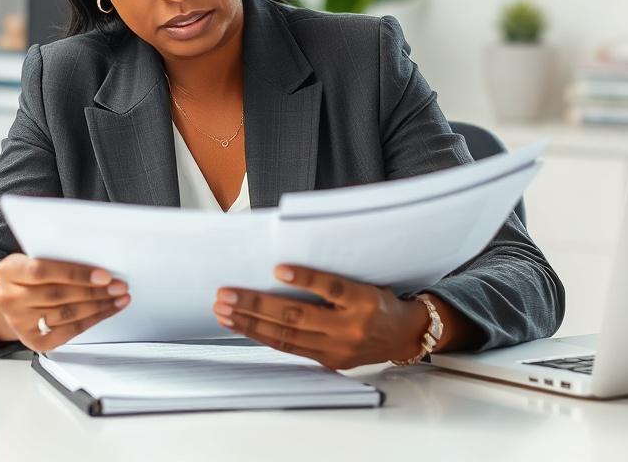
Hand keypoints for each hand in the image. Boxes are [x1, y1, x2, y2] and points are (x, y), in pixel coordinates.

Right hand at [0, 254, 129, 351]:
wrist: (11, 301)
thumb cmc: (29, 275)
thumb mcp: (33, 258)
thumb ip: (57, 259)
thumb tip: (97, 265)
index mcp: (8, 271)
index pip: (42, 271)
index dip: (76, 274)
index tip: (104, 275)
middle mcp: (9, 298)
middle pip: (58, 295)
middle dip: (94, 291)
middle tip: (119, 286)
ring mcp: (19, 322)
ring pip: (66, 314)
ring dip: (98, 306)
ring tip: (118, 297)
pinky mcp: (33, 341)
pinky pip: (69, 331)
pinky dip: (92, 320)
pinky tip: (107, 310)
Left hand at [213, 265, 428, 369]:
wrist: (403, 335)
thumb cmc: (379, 300)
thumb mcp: (366, 282)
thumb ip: (334, 279)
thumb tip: (285, 266)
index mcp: (364, 301)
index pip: (332, 288)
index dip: (306, 279)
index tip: (278, 269)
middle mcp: (351, 328)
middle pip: (298, 316)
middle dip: (256, 304)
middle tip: (226, 294)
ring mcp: (338, 349)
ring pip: (287, 336)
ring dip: (250, 323)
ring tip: (224, 311)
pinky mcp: (329, 361)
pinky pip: (290, 348)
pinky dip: (263, 335)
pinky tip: (242, 325)